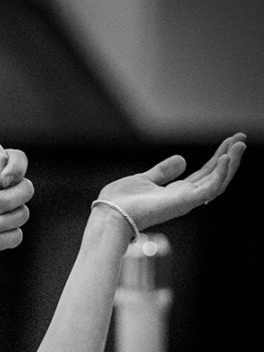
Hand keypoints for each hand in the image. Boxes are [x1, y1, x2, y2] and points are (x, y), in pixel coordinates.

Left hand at [96, 132, 245, 232]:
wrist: (109, 214)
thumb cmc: (120, 202)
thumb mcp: (144, 179)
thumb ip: (163, 172)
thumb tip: (182, 159)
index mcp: (175, 192)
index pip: (204, 174)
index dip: (218, 158)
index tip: (229, 142)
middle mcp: (184, 198)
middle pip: (215, 176)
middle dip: (230, 157)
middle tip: (241, 137)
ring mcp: (186, 201)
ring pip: (218, 181)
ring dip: (231, 162)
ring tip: (240, 144)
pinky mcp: (185, 202)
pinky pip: (210, 187)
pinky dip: (221, 173)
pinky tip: (226, 158)